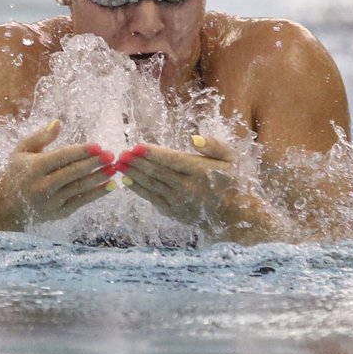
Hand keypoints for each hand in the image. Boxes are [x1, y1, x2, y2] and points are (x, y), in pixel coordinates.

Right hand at [0, 119, 113, 229]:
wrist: (5, 206)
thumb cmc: (15, 173)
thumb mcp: (21, 151)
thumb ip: (40, 137)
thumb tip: (58, 123)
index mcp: (33, 168)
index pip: (62, 157)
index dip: (81, 151)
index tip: (98, 146)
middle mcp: (42, 186)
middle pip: (73, 173)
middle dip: (94, 164)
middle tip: (111, 155)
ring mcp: (51, 201)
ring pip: (79, 187)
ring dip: (99, 178)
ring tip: (114, 169)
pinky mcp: (58, 212)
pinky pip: (81, 201)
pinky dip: (97, 194)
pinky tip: (110, 186)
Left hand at [115, 135, 242, 229]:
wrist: (233, 215)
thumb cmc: (232, 181)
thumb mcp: (231, 159)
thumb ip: (214, 146)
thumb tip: (194, 139)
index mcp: (200, 171)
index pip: (171, 160)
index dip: (152, 153)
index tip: (136, 146)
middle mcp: (187, 186)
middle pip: (157, 172)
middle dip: (137, 162)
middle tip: (121, 153)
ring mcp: (178, 200)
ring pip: (151, 185)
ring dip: (134, 173)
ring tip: (119, 164)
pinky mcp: (173, 211)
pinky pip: (152, 198)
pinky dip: (138, 189)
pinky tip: (127, 180)